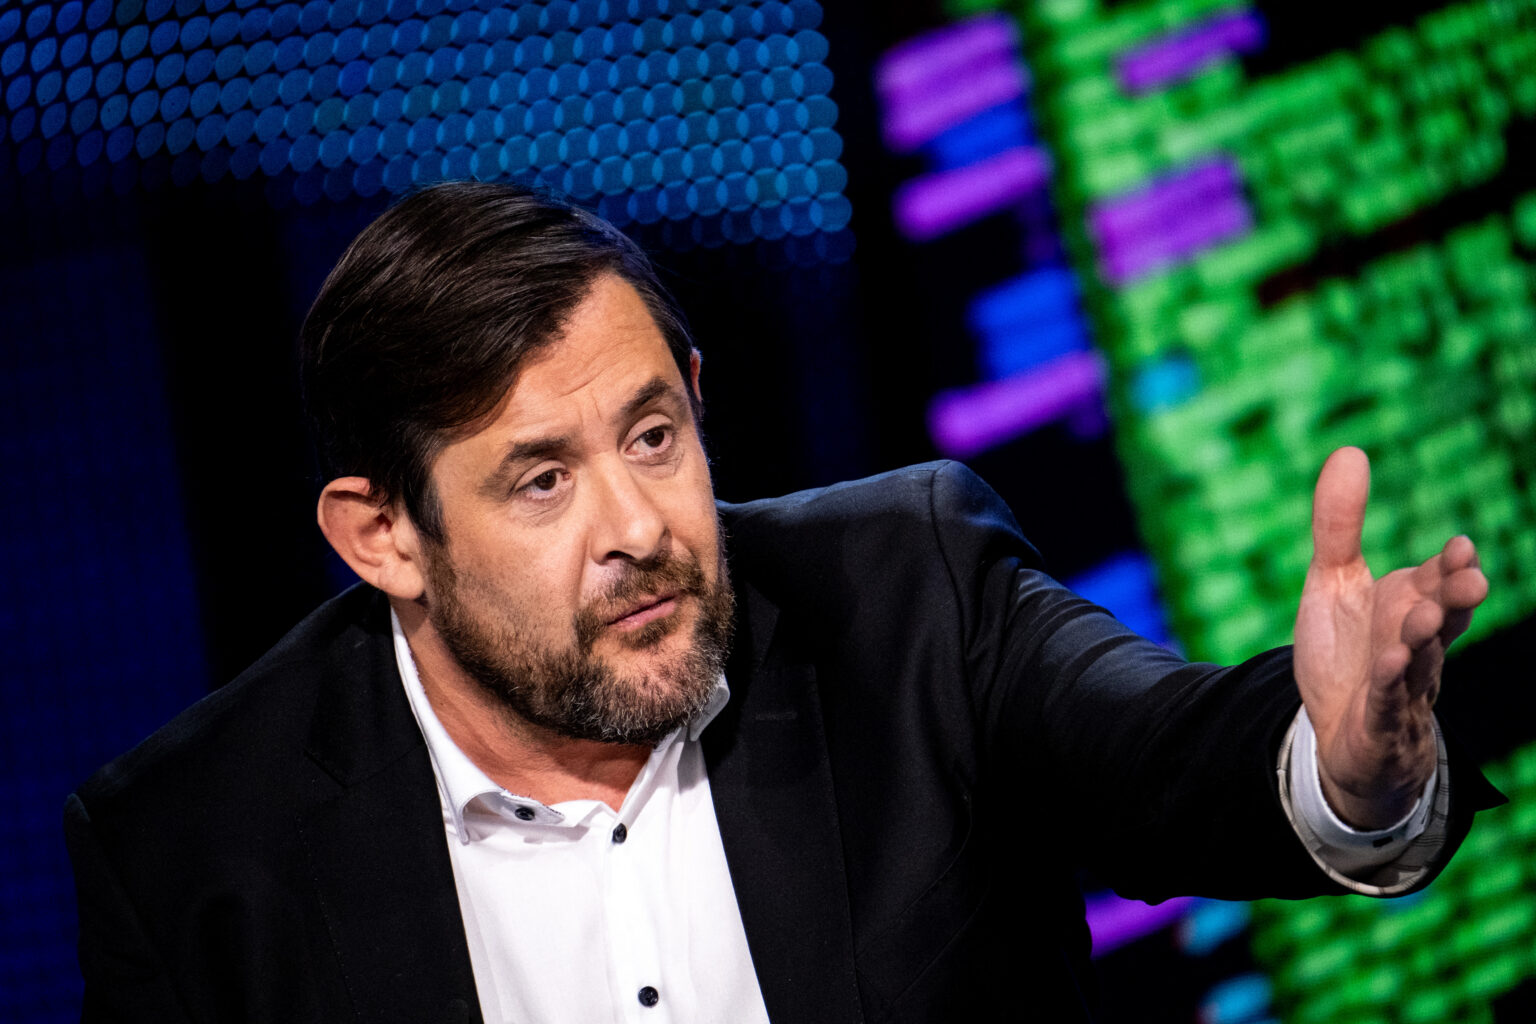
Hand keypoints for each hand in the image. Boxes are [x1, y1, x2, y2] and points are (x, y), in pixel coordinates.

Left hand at [1293, 447, 1487, 828]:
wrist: (1340, 734)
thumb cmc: (1347, 651)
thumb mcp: (1332, 582)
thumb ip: (1338, 525)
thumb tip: (1349, 451)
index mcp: (1410, 607)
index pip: (1440, 582)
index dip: (1451, 567)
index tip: (1460, 546)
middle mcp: (1414, 645)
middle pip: (1443, 620)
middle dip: (1456, 599)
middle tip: (1468, 577)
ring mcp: (1402, 687)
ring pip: (1420, 662)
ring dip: (1423, 640)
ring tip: (1423, 615)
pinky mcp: (1378, 723)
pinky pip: (1387, 704)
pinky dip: (1389, 686)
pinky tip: (1387, 665)